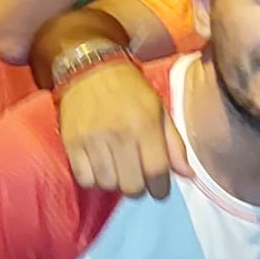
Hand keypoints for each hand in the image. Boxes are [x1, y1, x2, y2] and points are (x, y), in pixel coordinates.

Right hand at [59, 58, 193, 198]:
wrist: (91, 69)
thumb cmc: (131, 90)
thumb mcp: (159, 110)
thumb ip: (174, 144)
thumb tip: (188, 174)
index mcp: (145, 124)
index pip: (156, 172)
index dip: (160, 188)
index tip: (159, 189)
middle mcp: (119, 134)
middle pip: (131, 185)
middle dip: (138, 187)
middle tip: (136, 177)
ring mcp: (93, 140)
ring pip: (107, 184)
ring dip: (115, 183)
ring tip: (117, 169)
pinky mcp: (71, 143)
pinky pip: (84, 179)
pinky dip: (93, 179)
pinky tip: (99, 167)